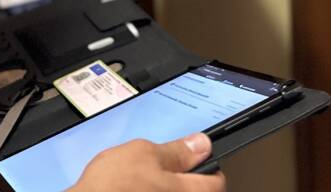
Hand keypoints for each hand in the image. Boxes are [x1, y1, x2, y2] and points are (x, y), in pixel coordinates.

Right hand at [69, 132, 224, 191]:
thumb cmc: (113, 185)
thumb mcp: (144, 153)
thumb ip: (176, 150)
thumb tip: (201, 144)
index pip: (217, 180)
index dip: (206, 163)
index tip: (194, 156)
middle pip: (197, 191)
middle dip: (184, 177)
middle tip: (164, 166)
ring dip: (166, 186)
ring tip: (145, 179)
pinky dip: (152, 190)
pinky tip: (135, 188)